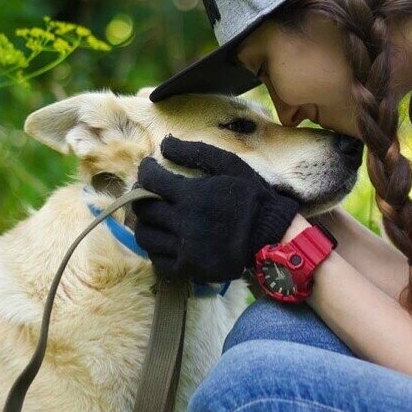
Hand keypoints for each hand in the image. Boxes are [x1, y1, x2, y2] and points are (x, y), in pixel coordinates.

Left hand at [132, 135, 299, 282]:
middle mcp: (184, 223)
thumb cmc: (252, 196)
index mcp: (192, 195)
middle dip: (139, 195)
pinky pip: (158, 260)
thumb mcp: (230, 165)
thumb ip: (196, 152)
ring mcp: (185, 248)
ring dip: (144, 222)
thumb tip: (164, 143)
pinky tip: (164, 238)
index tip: (148, 166)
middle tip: (146, 190)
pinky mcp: (189, 268)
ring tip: (153, 215)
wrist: (272, 235)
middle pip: (143, 209)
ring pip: (145, 236)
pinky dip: (155, 248)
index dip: (145, 170)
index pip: (151, 180)